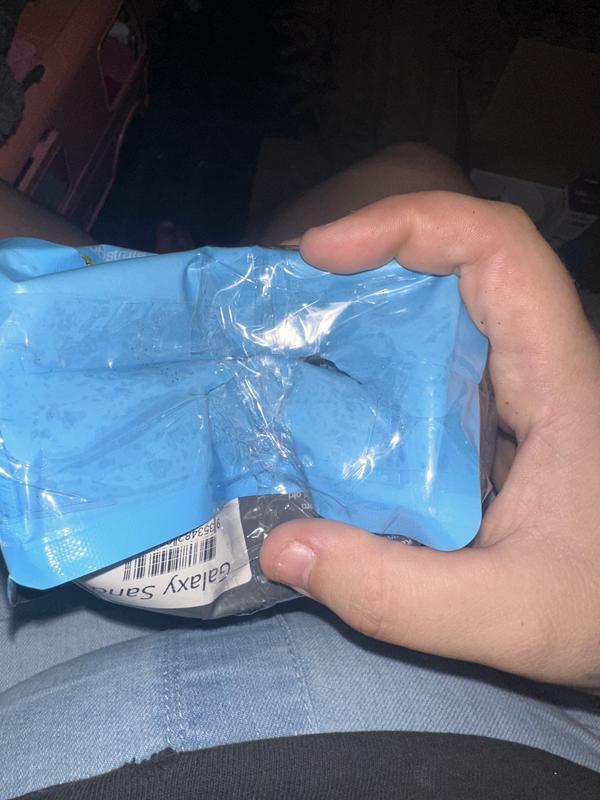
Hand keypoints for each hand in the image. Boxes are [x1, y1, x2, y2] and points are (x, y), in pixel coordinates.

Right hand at [260, 191, 599, 687]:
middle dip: (373, 259)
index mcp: (558, 381)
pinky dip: (385, 359)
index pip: (497, 248)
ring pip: (450, 310)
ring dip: (374, 306)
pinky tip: (341, 395)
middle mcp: (543, 364)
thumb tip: (280, 546)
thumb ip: (394, 593)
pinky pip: (443, 361)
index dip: (409, 223)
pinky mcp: (508, 417)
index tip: (323, 252)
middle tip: (290, 293)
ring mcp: (524, 388)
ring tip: (299, 331)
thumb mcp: (505, 615)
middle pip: (463, 263)